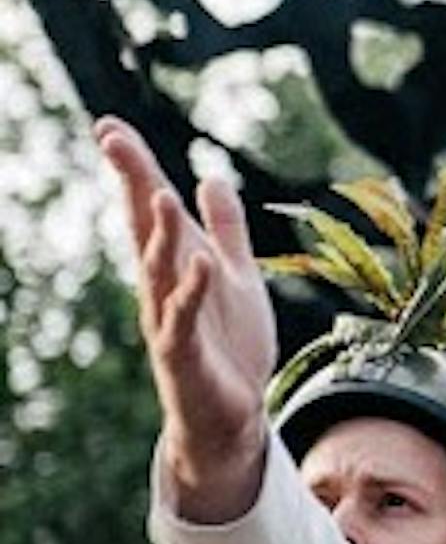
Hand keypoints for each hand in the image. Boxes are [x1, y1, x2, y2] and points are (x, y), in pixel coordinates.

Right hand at [100, 116, 276, 521]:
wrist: (234, 416)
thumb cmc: (230, 347)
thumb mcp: (237, 278)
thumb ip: (225, 230)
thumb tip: (211, 177)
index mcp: (176, 266)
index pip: (150, 210)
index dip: (135, 169)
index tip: (110, 127)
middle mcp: (164, 288)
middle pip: (143, 229)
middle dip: (132, 185)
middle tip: (112, 141)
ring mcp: (168, 320)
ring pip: (159, 270)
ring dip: (158, 234)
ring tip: (158, 193)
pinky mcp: (183, 354)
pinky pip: (185, 319)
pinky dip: (192, 291)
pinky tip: (201, 264)